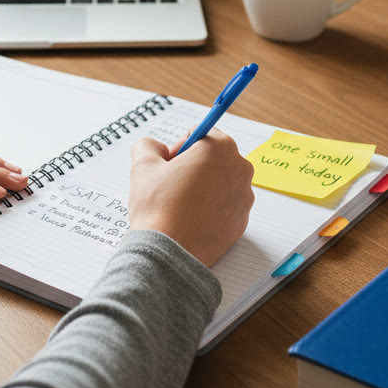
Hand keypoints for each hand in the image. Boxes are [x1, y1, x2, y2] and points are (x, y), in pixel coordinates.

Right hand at [127, 128, 253, 267]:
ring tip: (180, 205)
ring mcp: (244, 197)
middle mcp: (240, 169)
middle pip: (213, 158)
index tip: (169, 166)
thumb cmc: (158, 206)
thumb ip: (148, 145)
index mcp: (220, 148)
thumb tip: (158, 149)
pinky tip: (190, 220)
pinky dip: (210, 209)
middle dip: (193, 167)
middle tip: (172, 185)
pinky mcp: (242, 222)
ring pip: (219, 182)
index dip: (180, 148)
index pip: (200, 134)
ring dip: (202, 188)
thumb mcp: (143, 165)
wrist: (170, 253)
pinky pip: (225, 206)